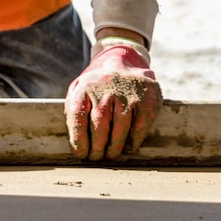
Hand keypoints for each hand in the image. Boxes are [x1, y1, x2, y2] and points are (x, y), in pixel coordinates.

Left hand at [64, 40, 161, 160]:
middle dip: (97, 147)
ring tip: (110, 156)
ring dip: (115, 147)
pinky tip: (128, 147)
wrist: (123, 62)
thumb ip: (73, 110)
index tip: (81, 154)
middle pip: (100, 124)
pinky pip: (140, 126)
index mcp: (85, 87)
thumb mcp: (78, 90)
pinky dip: (134, 141)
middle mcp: (106, 88)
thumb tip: (75, 142)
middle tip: (96, 158)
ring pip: (120, 127)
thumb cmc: (96, 87)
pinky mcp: (147, 99)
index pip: (78, 116)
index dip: (79, 139)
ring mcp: (128, 93)